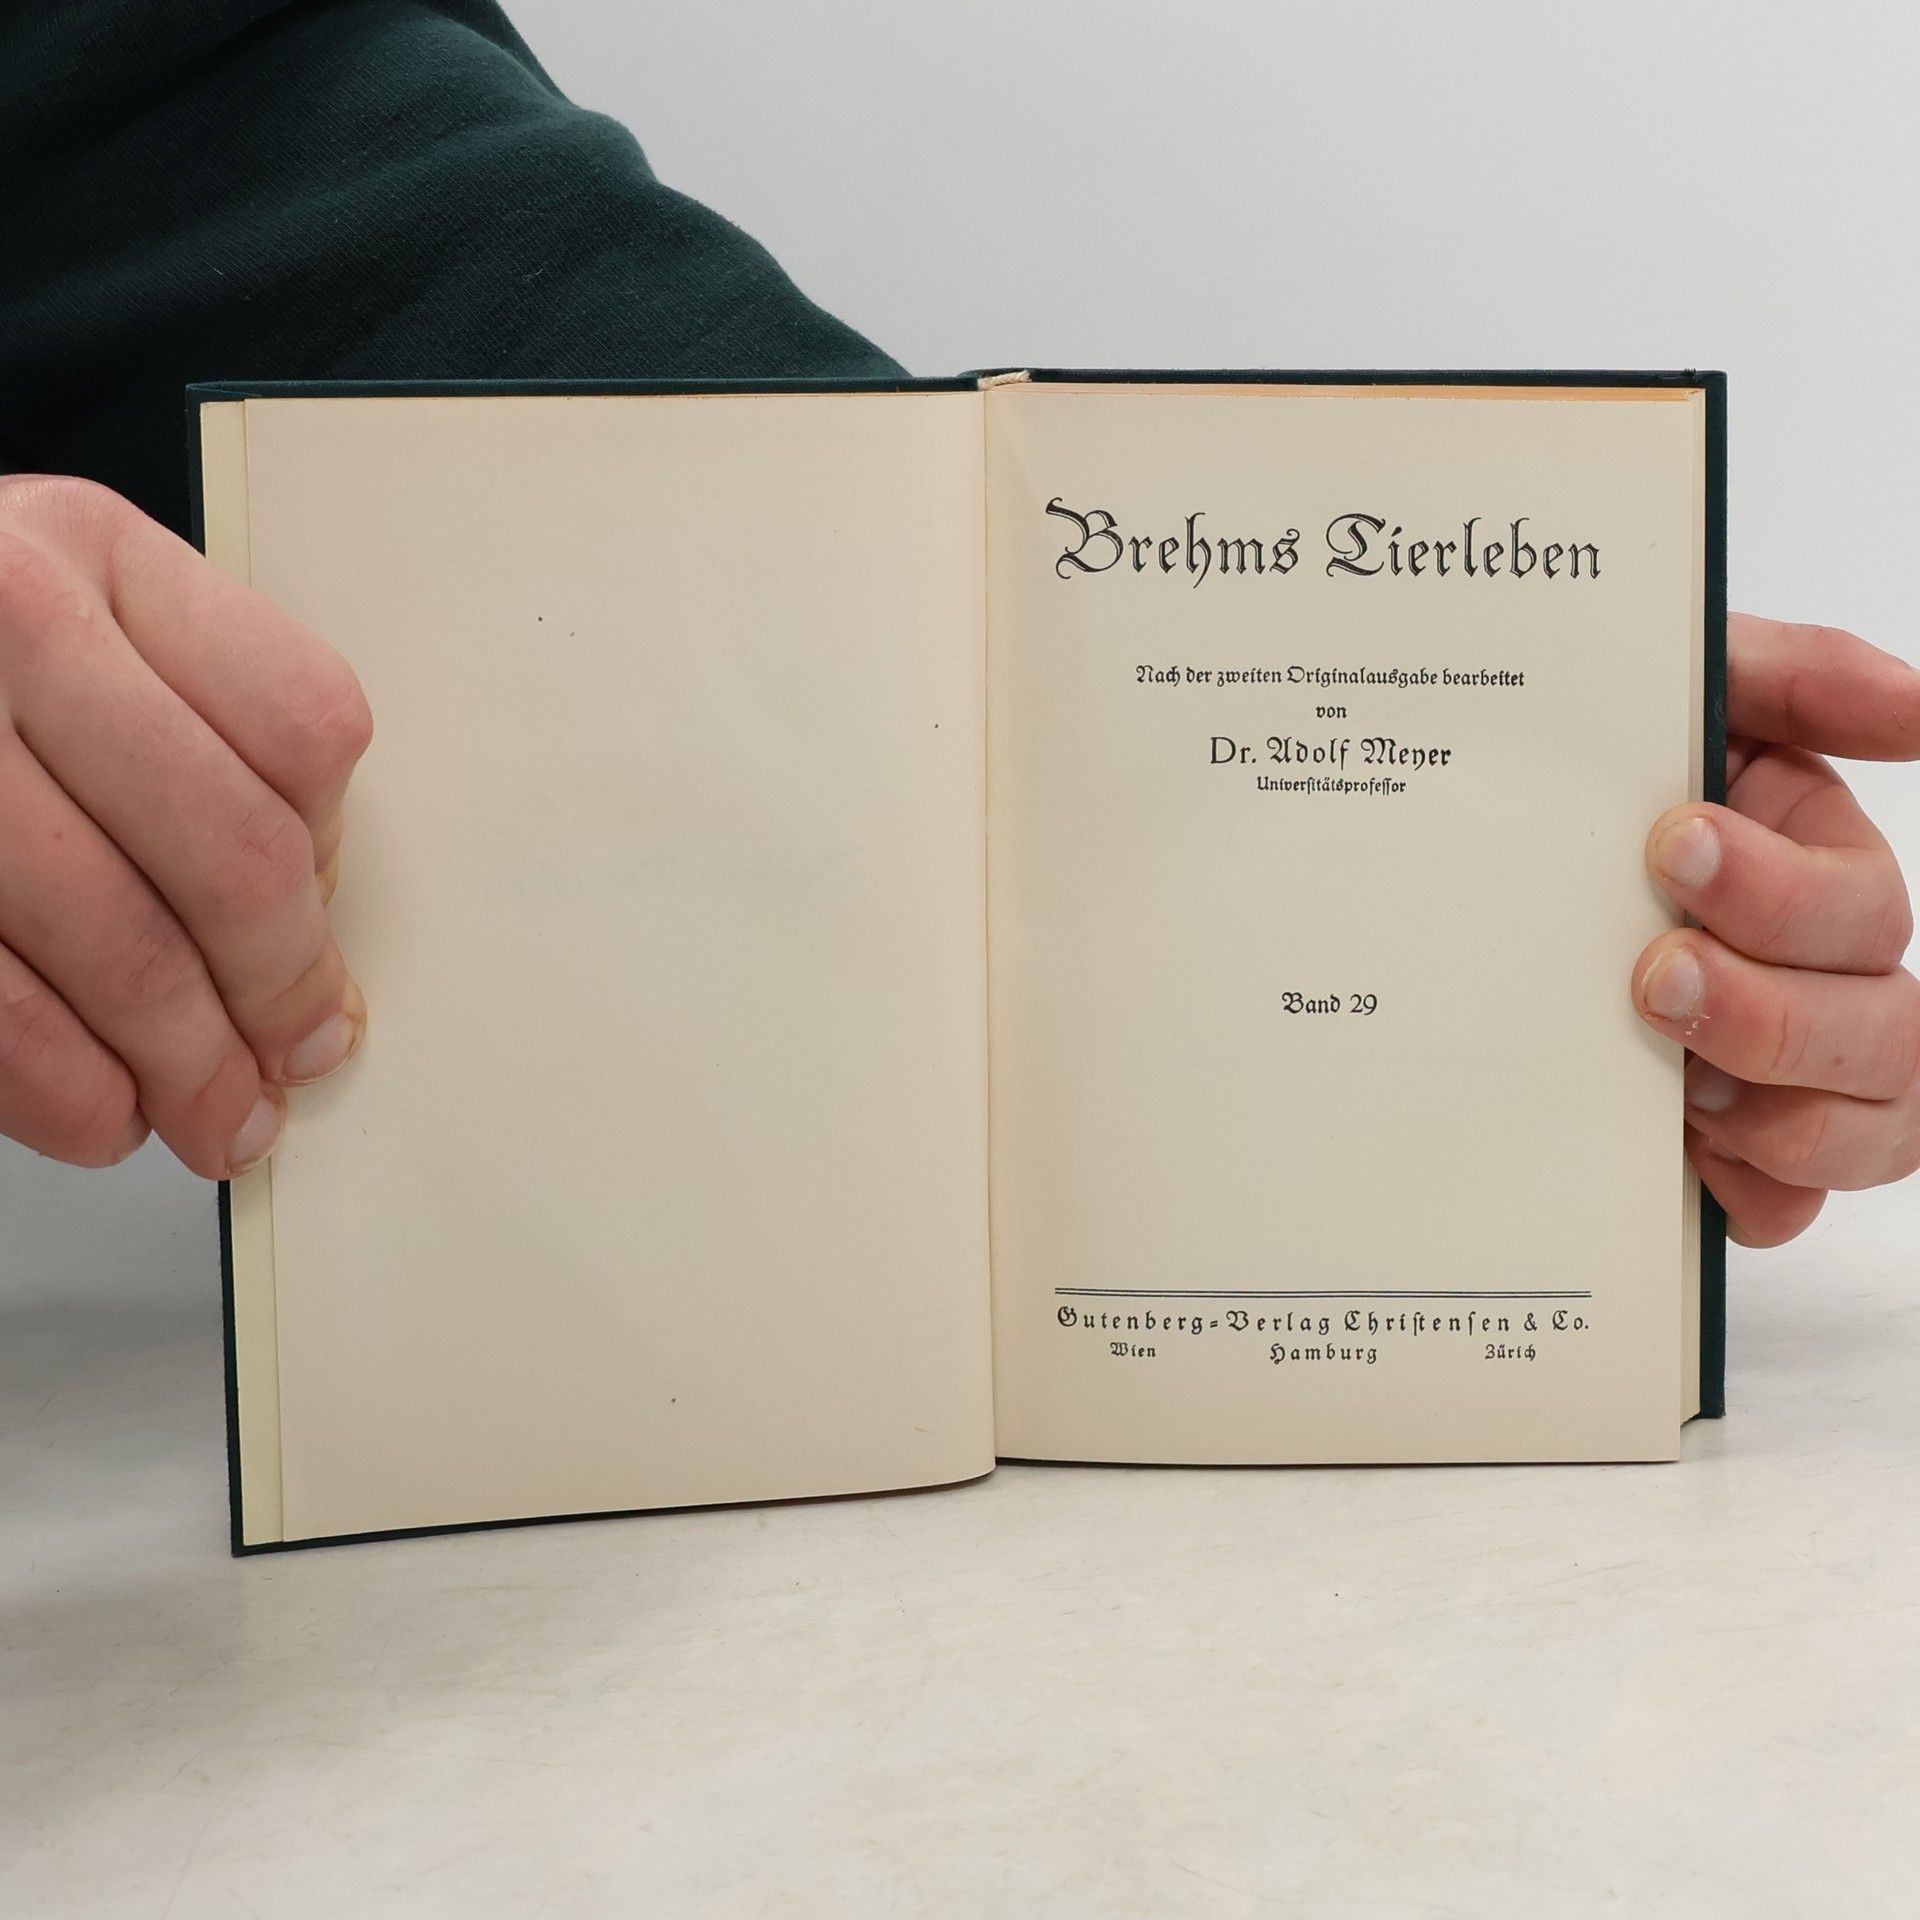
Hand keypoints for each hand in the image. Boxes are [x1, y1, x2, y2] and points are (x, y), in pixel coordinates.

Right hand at [0, 476, 371, 1176]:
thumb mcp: (57, 610)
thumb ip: (181, 723)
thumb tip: (304, 918)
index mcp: (93, 554)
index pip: (304, 723)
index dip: (334, 855)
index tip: (325, 931)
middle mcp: (9, 626)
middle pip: (234, 856)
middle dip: (280, 994)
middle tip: (294, 1058)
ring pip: (126, 949)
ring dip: (188, 1071)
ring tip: (215, 1117)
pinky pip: (0, 1012)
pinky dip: (68, 1093)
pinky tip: (102, 1113)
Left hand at [1633, 615, 1919, 1244]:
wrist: (1474, 840)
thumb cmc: (1586, 765)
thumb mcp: (1680, 686)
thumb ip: (1794, 675)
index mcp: (1814, 861)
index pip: (1860, 904)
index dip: (1780, 892)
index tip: (1669, 847)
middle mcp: (1821, 969)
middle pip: (1886, 1029)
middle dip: (1771, 1012)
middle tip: (1654, 979)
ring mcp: (1786, 1066)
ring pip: (1874, 1127)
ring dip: (1783, 1117)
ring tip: (1675, 1085)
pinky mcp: (1733, 1143)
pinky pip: (1790, 1203)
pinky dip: (1754, 1194)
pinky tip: (1688, 1159)